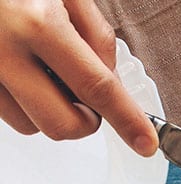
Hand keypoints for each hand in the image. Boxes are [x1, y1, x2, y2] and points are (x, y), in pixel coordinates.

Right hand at [0, 0, 156, 154]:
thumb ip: (95, 35)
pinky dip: (26, 103)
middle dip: (86, 120)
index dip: (126, 120)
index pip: (96, 87)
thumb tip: (112, 81)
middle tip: (89, 98)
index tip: (144, 141)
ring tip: (48, 72)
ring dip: (52, 111)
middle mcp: (6, 51)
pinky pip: (8, 115)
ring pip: (33, 126)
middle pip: (63, 124)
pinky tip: (26, 72)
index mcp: (38, 23)